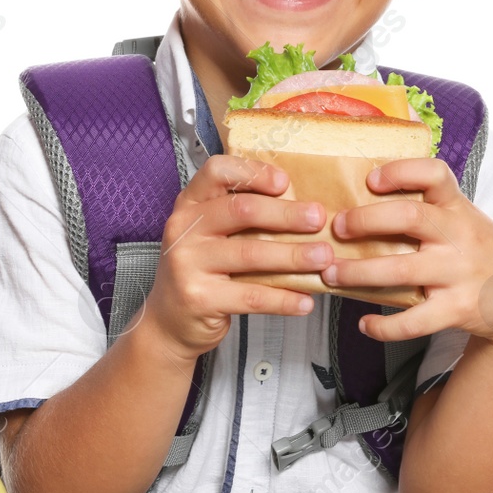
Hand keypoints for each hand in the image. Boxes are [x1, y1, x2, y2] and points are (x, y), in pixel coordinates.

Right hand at [141, 154, 330, 363]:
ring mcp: (188, 264)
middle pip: (242, 210)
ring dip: (294, 256)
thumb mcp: (210, 235)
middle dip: (287, 214)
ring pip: (251, 254)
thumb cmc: (202, 271)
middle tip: (319, 219)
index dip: (254, 172)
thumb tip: (304, 207)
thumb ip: (241, 218)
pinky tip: (306, 301)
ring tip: (324, 259)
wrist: (168, 321)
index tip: (285, 183)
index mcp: (190, 205)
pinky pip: (251, 296)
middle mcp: (184, 229)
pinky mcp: (199, 298)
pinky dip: (283, 299)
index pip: (217, 171)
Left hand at [318, 158, 492, 347]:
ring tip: (330, 274)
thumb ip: (427, 207)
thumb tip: (362, 195)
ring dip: (358, 273)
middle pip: (409, 216)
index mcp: (457, 207)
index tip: (371, 179)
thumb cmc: (478, 250)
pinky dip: (384, 326)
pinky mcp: (457, 309)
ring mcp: (458, 273)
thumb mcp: (463, 218)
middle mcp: (458, 236)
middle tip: (337, 227)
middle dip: (365, 220)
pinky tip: (364, 324)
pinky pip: (414, 321)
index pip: (435, 174)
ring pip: (401, 270)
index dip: (401, 172)